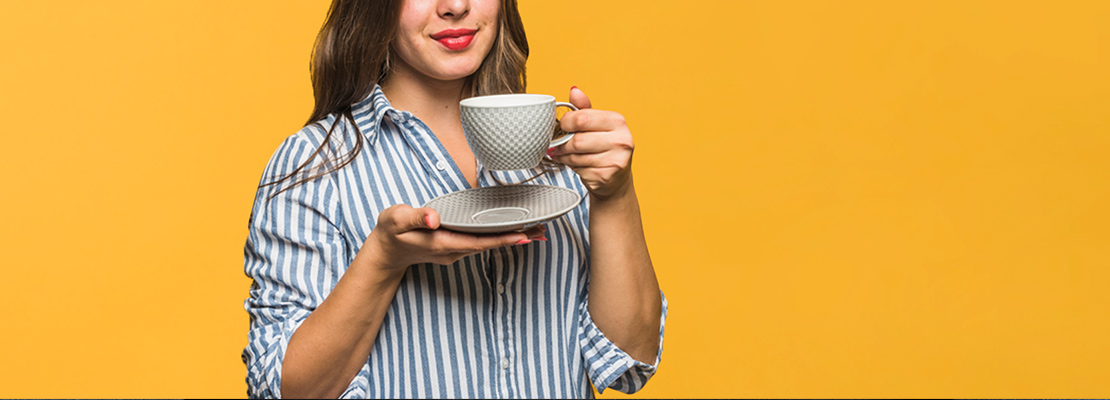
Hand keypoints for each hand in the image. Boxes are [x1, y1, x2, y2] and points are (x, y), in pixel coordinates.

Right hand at [360, 204, 545, 272]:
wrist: (385, 254)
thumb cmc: (391, 233)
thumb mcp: (396, 219)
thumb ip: (416, 217)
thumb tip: (434, 218)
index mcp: (442, 243)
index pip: (478, 241)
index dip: (500, 239)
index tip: (522, 236)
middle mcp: (453, 250)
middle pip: (489, 245)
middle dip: (514, 238)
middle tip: (540, 231)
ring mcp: (455, 251)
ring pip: (487, 245)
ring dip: (509, 238)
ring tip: (534, 231)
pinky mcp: (455, 247)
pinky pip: (481, 243)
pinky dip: (497, 237)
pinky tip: (509, 232)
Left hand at [547, 87, 634, 199]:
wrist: (616, 179)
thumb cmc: (604, 147)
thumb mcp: (597, 124)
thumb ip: (584, 108)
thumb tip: (574, 90)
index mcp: (617, 121)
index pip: (582, 118)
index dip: (565, 122)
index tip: (562, 125)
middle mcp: (621, 140)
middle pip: (577, 140)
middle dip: (562, 142)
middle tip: (558, 142)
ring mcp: (615, 160)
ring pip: (575, 156)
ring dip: (564, 155)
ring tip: (564, 153)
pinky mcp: (606, 176)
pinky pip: (578, 169)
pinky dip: (570, 166)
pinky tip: (574, 163)